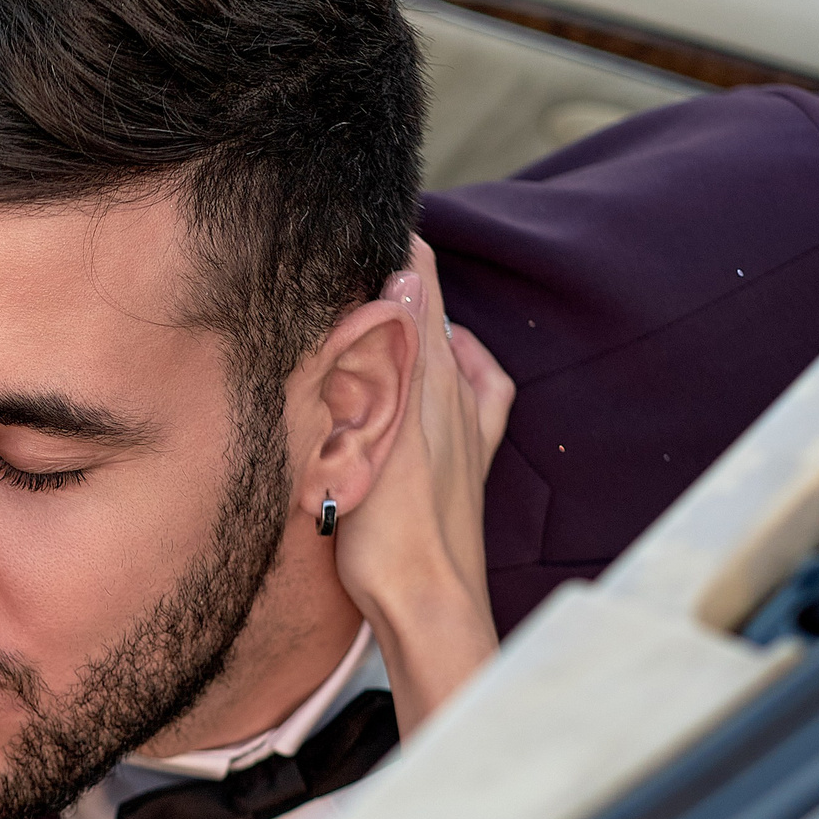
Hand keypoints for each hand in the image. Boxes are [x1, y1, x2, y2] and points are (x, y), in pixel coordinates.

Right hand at [333, 237, 513, 735]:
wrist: (426, 606)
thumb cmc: (396, 532)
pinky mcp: (462, 463)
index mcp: (437, 379)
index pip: (421, 283)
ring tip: (379, 312)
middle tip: (355, 257)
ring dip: (413, 325)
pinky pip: (462, 399)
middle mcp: (458, 396)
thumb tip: (405, 273)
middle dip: (398, 280)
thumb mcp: (386, 430)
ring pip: (440, 353)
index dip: (398, 245)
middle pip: (430, 313)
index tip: (366, 213)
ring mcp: (464, 429)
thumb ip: (396, 350)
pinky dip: (446, 374)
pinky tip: (430, 378)